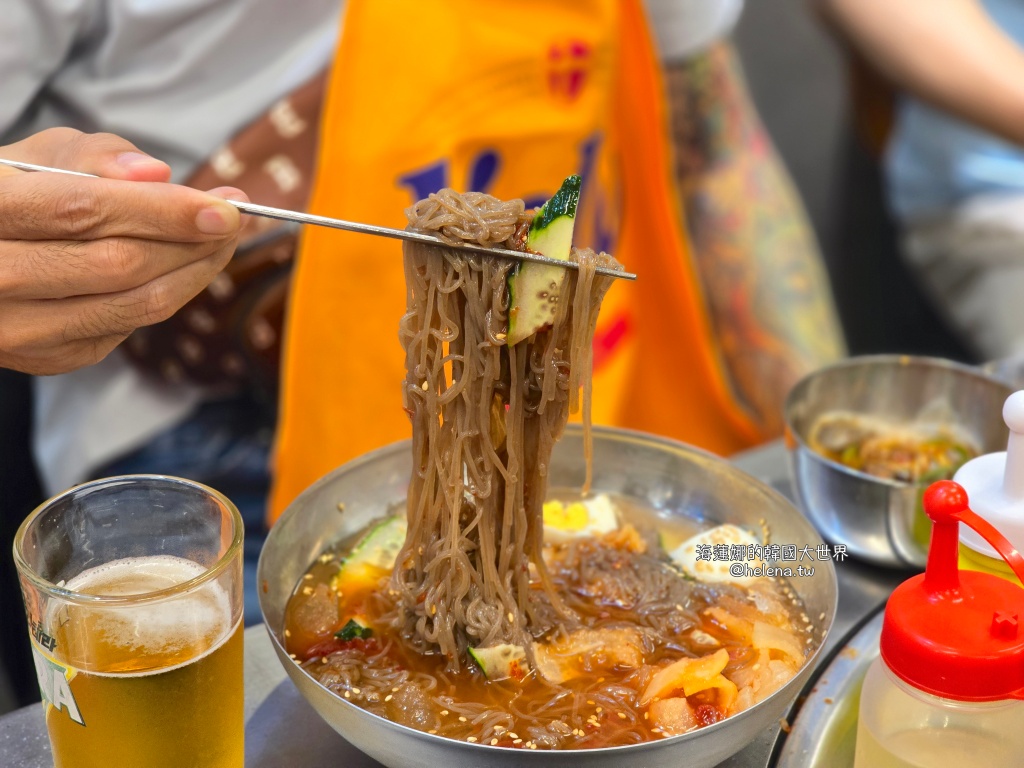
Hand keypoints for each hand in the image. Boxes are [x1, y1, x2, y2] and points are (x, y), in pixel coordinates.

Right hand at [0, 127, 247, 374]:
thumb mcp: (39, 157)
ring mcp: (18, 328)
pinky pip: (129, 326)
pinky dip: (164, 294)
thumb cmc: (14, 195)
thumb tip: (155, 174)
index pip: (84, 212)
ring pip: (135, 304)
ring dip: (193, 272)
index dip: (164, 211)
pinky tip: (177, 269)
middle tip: (233, 220)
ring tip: (220, 242)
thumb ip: (93, 155)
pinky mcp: (48, 357)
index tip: (224, 208)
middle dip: (190, 242)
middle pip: (118, 264)